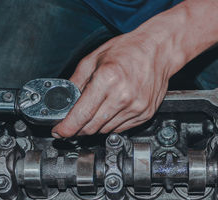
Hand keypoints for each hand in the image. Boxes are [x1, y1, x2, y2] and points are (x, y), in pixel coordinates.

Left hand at [51, 30, 175, 137]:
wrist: (158, 50)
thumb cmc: (128, 50)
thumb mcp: (94, 59)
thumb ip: (76, 81)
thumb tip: (64, 100)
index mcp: (107, 79)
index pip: (81, 115)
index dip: (66, 127)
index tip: (59, 131)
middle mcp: (123, 96)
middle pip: (91, 127)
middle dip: (77, 128)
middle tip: (72, 123)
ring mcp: (135, 108)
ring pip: (105, 130)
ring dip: (94, 125)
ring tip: (94, 111)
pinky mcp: (144, 114)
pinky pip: (120, 128)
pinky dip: (110, 123)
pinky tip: (110, 110)